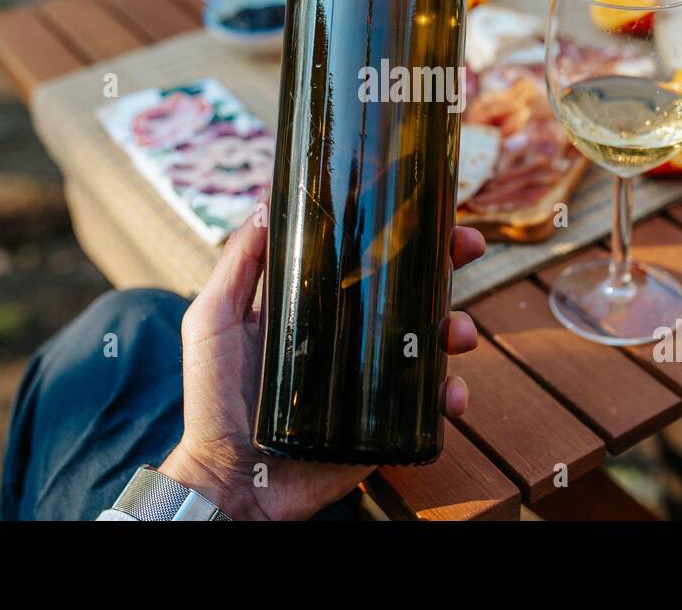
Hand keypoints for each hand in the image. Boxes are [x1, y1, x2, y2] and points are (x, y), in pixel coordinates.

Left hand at [159, 202, 485, 520]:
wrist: (229, 480)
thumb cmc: (213, 399)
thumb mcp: (214, 320)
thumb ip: (236, 266)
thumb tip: (264, 203)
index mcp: (317, 306)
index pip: (366, 259)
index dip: (399, 232)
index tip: (426, 205)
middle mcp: (350, 336)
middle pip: (410, 290)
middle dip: (448, 263)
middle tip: (468, 246)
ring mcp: (369, 379)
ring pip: (429, 342)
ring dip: (456, 328)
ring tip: (458, 333)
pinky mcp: (382, 423)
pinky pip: (428, 405)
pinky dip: (448, 396)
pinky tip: (450, 392)